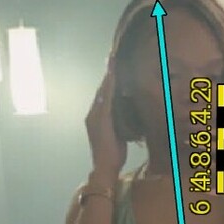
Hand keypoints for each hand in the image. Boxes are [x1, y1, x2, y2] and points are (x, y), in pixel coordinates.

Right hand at [86, 56, 127, 180]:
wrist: (105, 166)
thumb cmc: (113, 154)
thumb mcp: (118, 134)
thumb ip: (121, 123)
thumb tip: (129, 114)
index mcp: (97, 116)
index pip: (104, 94)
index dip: (109, 80)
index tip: (113, 66)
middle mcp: (94, 113)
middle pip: (101, 89)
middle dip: (108, 73)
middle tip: (112, 56)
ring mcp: (95, 116)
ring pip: (102, 91)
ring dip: (108, 76)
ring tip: (112, 61)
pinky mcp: (100, 119)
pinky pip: (105, 98)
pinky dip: (109, 87)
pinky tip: (113, 77)